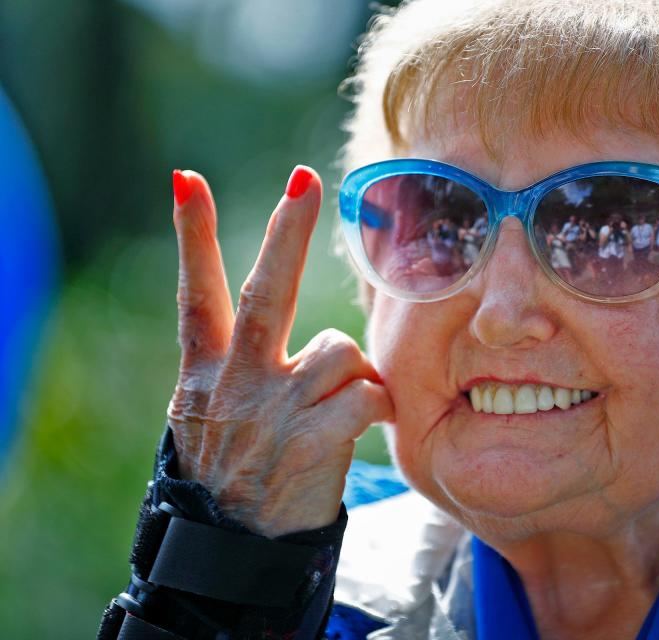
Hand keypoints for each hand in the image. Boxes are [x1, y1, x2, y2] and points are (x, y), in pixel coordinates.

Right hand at [165, 166, 393, 536]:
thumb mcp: (211, 416)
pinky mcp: (312, 442)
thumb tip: (261, 308)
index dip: (192, 236)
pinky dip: (377, 404)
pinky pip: (366, 396)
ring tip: (343, 405)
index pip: (196, 294)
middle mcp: (235, 383)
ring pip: (341, 350)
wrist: (236, 552)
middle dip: (287, 232)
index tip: (185, 180)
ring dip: (355, 372)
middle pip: (267, 293)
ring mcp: (273, 411)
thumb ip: (234, 365)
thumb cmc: (234, 475)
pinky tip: (367, 423)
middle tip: (304, 181)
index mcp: (205, 373)